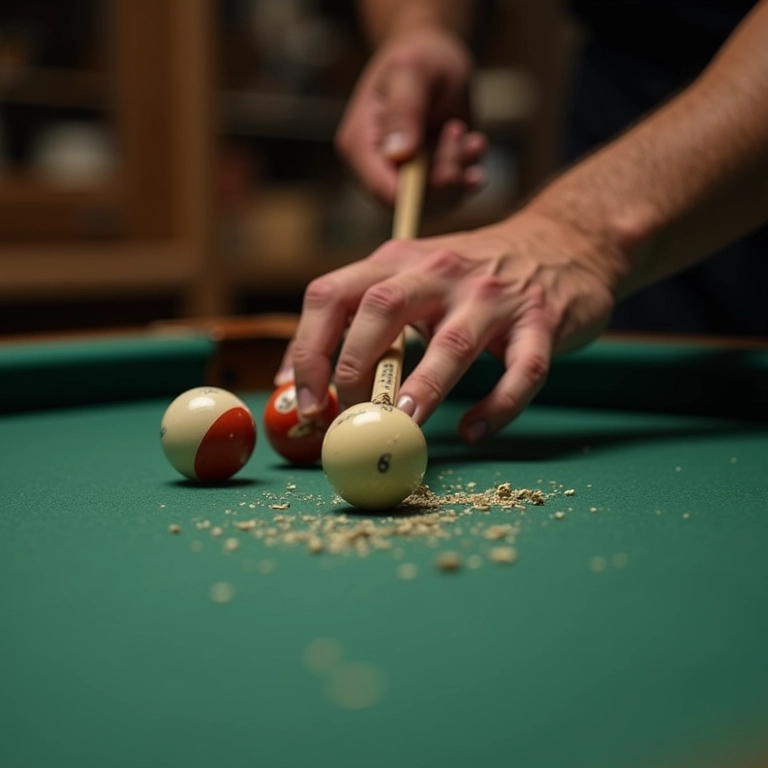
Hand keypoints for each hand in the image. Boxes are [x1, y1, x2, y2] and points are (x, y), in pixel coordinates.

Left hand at [284, 208, 621, 442]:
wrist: (563, 243)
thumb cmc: (472, 276)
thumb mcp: (414, 278)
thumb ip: (366, 320)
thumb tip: (304, 384)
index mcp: (398, 260)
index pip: (332, 296)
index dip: (308, 351)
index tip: (304, 403)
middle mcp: (441, 271)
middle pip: (381, 310)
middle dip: (353, 368)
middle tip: (351, 417)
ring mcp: (494, 295)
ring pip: (452, 344)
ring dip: (422, 389)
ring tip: (403, 427)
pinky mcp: (542, 321)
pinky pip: (521, 372)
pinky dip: (497, 407)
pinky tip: (474, 430)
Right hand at [335, 27, 486, 208]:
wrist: (436, 58)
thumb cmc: (419, 57)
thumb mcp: (411, 72)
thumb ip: (404, 110)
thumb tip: (398, 154)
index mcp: (359, 146)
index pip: (381, 191)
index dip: (417, 191)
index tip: (449, 167)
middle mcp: (377, 169)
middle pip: (411, 203)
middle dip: (444, 176)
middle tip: (457, 134)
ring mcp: (404, 178)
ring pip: (436, 203)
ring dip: (460, 170)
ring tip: (465, 134)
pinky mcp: (429, 180)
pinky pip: (453, 196)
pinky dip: (470, 174)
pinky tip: (473, 143)